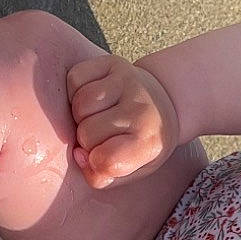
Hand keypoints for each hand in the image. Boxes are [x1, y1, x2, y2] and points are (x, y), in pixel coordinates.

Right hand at [64, 53, 180, 188]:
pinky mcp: (113, 63)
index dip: (95, 163)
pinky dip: (75, 91)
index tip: (103, 158)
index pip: (106, 160)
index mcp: (150, 141)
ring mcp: (128, 82)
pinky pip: (74, 79)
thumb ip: (104, 176)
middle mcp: (141, 109)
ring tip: (96, 117)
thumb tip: (78, 156)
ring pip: (79, 105)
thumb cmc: (142, 140)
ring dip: (80, 116)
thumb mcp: (134, 170)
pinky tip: (92, 99)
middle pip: (87, 133)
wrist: (165, 100)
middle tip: (103, 135)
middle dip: (87, 140)